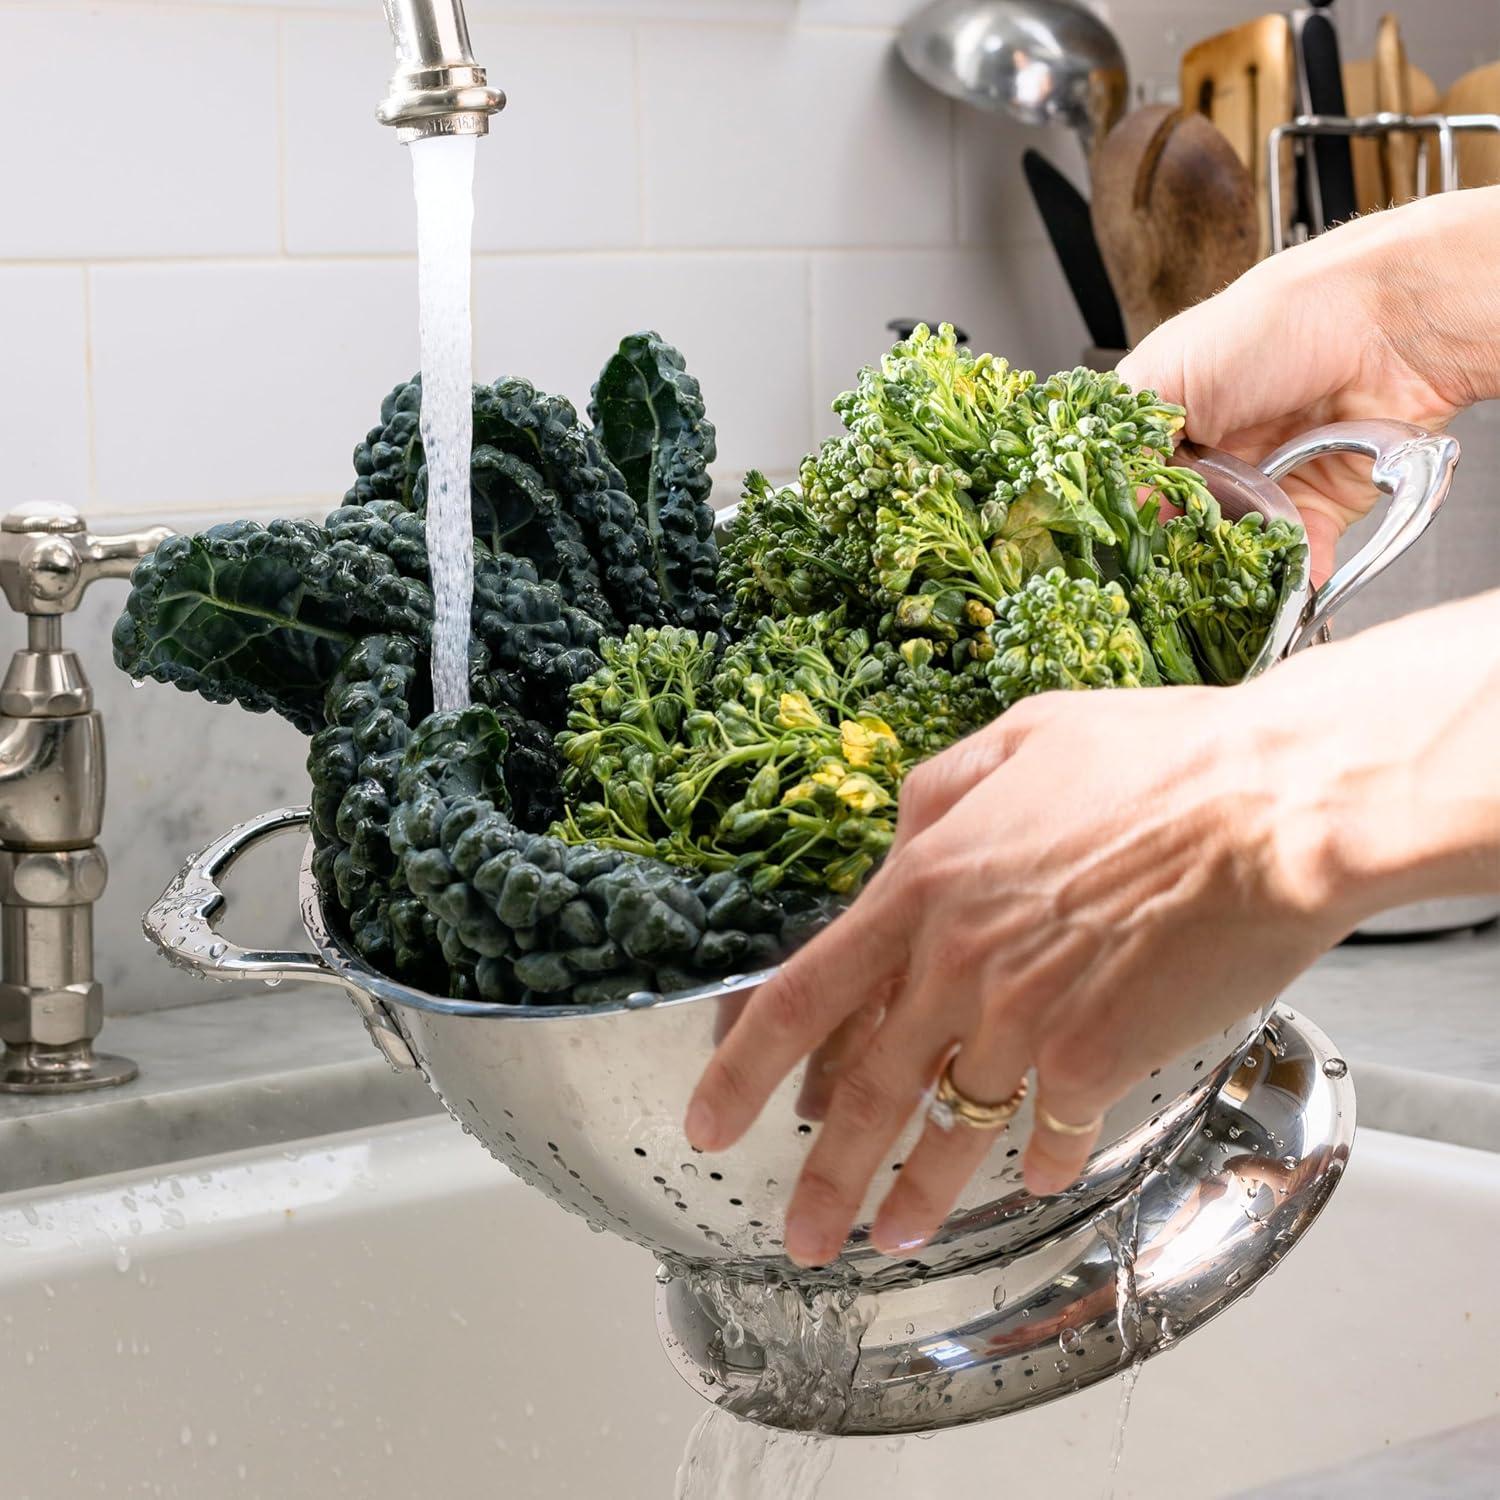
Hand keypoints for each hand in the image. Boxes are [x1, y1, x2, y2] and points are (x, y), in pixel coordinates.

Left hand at [685, 680, 1346, 1267]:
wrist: (1271, 807)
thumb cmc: (1154, 759)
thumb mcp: (1016, 739)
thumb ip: (938, 794)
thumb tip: (902, 837)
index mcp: (922, 883)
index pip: (802, 994)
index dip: (742, 1067)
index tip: (708, 1122)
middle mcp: (956, 965)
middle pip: (864, 1091)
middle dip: (822, 1175)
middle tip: (796, 1234)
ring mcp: (1024, 1020)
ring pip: (952, 1127)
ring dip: (917, 1194)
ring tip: (888, 1238)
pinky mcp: (1098, 1058)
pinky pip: (1055, 1130)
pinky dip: (1041, 1162)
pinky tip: (1034, 1182)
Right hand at [1121, 189, 1499, 581]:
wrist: (1381, 328)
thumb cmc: (1272, 327)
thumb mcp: (1166, 375)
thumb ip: (1129, 446)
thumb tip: (1115, 506)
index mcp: (1170, 417)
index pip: (1132, 482)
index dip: (1123, 512)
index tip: (1117, 543)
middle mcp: (1214, 453)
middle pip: (1178, 524)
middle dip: (1175, 551)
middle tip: (1167, 571)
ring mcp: (1263, 483)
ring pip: (1233, 548)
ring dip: (1229, 570)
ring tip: (1218, 586)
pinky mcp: (1316, 507)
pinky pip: (1295, 556)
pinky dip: (1291, 576)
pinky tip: (1280, 586)